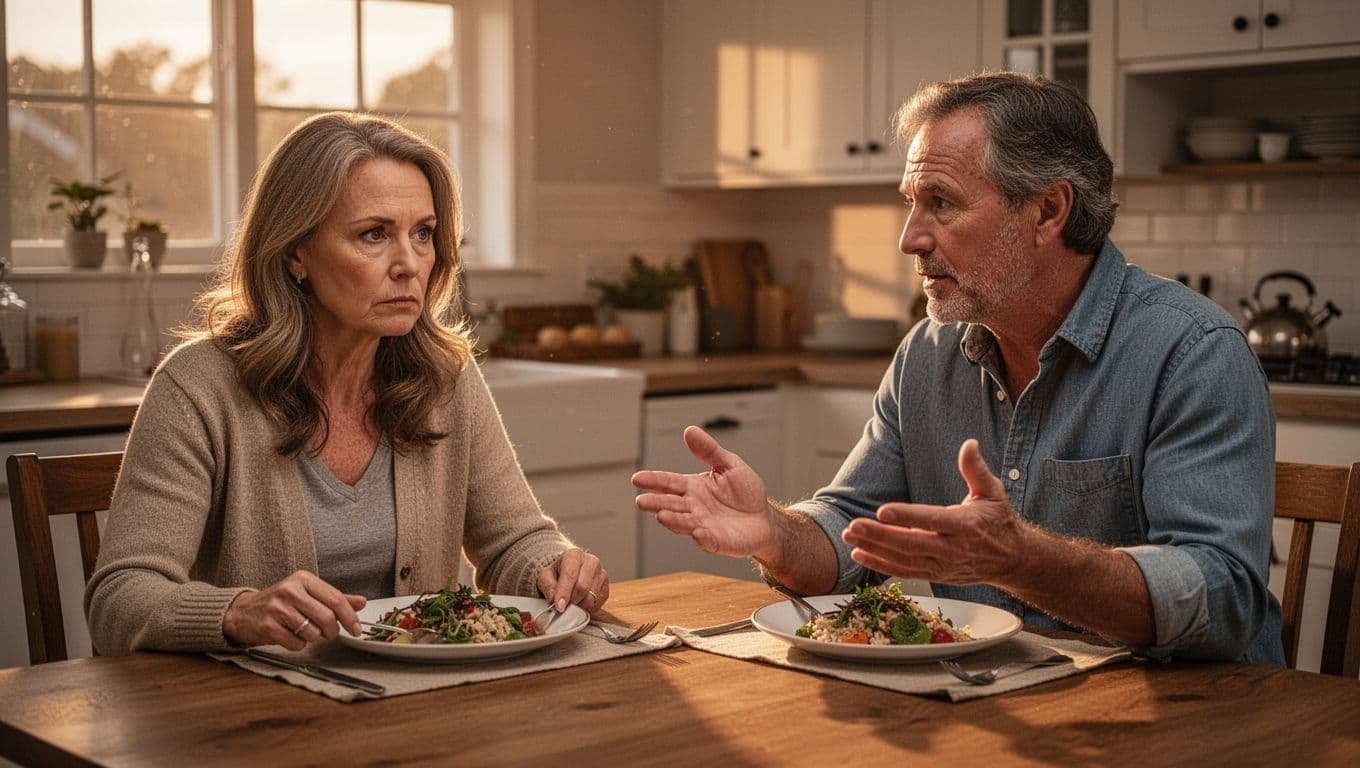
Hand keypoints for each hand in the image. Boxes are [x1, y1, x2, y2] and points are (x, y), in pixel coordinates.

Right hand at [223, 570, 365, 649]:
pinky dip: (298, 645)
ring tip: (303, 630)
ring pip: (312, 632)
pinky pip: (296, 643)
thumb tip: (361, 602)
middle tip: (328, 633)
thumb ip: (334, 598)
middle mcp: (290, 590)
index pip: (335, 599)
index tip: (356, 629)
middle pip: (326, 617)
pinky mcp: (267, 627)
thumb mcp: (307, 594)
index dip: (350, 617)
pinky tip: (290, 636)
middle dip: (332, 631)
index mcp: (303, 579)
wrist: (243, 612)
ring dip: (313, 638)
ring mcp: (277, 608)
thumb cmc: (279, 603)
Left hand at [538, 548, 608, 614]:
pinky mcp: (606, 587)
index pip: (570, 575)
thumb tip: (554, 598)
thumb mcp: (546, 576)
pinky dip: (586, 608)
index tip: (559, 606)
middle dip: (571, 600)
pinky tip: (580, 603)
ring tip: (570, 603)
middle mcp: (591, 562)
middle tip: (563, 606)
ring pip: (591, 598)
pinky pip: (597, 604)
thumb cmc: (558, 573)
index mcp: (575, 555)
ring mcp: (601, 574)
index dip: (564, 592)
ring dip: (578, 606)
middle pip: (583, 588)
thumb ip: (548, 586)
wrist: (570, 571)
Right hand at [631, 425, 775, 559]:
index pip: (669, 483)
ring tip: (662, 516)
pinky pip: (709, 541)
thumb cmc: (745, 492)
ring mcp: (704, 526)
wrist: (765, 518)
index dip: (653, 480)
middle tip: (642, 501)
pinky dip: (703, 539)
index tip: (637, 478)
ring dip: (673, 521)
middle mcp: (693, 508)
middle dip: (656, 503)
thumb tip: (689, 430)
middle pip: (671, 505)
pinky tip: (697, 533)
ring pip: (684, 523)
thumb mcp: (729, 464)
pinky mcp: (718, 542)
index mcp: (692, 487)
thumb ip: (709, 450)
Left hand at [841, 439, 1029, 584]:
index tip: (882, 511)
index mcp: (966, 525)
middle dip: (879, 536)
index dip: (907, 516)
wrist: (1012, 559)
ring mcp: (943, 565)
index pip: (932, 520)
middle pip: (911, 544)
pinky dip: (881, 565)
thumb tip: (969, 444)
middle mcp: (953, 548)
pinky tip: (860, 555)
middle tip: (853, 526)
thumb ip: (976, 469)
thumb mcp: (993, 492)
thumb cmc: (998, 521)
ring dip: (874, 550)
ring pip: (904, 560)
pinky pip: (905, 573)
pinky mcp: (936, 575)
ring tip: (849, 537)